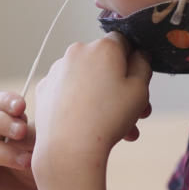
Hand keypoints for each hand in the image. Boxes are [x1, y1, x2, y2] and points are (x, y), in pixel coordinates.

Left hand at [32, 32, 151, 189]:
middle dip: (122, 87)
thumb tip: (139, 53)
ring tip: (121, 130)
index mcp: (102, 47)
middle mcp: (77, 52)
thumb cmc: (109, 117)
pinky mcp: (45, 88)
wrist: (69, 147)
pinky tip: (91, 125)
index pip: (123, 42)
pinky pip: (69, 92)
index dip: (134, 60)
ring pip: (88, 80)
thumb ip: (143, 65)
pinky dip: (81, 104)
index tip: (139, 81)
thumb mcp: (139, 90)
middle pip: (105, 64)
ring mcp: (57, 70)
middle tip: (138, 113)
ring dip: (105, 99)